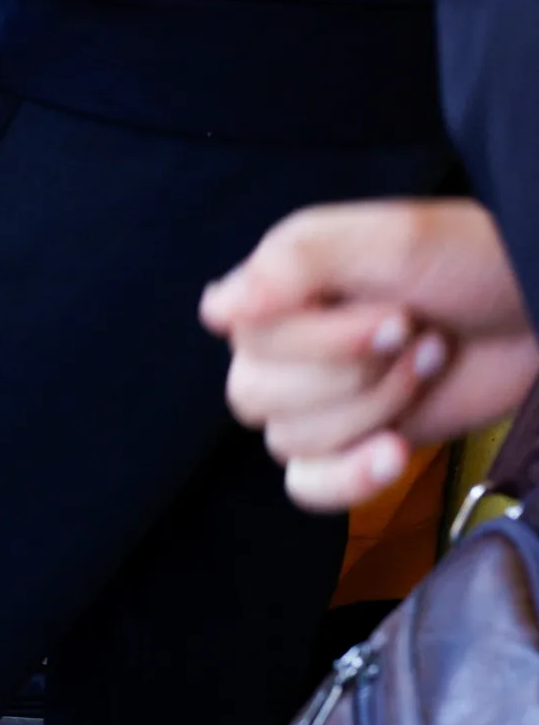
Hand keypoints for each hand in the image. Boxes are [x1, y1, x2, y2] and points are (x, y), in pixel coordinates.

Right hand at [202, 199, 538, 509]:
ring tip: (428, 364)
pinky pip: (304, 486)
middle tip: (416, 335)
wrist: (531, 310)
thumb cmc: (466, 262)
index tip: (396, 313)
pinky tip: (392, 453)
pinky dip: (347, 478)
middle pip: (254, 395)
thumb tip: (217, 311)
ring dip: (376, 408)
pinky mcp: (344, 446)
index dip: (320, 340)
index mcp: (273, 291)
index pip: (244, 337)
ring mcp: (307, 402)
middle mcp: (276, 349)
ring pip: (288, 439)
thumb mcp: (389, 238)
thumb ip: (293, 262)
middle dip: (354, 375)